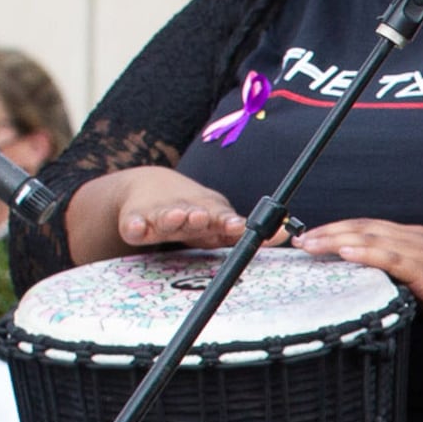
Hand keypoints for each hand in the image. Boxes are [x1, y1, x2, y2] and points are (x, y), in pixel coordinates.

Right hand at [94, 164, 239, 251]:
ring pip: (165, 218)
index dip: (229, 222)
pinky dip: (134, 226)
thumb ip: (249, 232)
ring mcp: (160, 218)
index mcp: (209, 215)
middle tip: (202, 217)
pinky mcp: (135, 223)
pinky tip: (136, 227)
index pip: (221, 218)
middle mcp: (186, 214)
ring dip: (171, 217)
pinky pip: (133, 226)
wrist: (151, 187)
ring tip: (176, 216)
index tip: (237, 225)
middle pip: (193, 216)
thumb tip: (289, 235)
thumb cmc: (197, 212)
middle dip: (199, 217)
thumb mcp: (222, 221)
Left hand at [296, 219, 422, 349]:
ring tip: (309, 244)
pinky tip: (345, 253)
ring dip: (336, 239)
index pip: (368, 228)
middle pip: (363, 227)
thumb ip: (401, 278)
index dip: (338, 230)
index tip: (311, 238)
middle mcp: (417, 239)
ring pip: (372, 238)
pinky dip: (365, 253)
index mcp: (416, 240)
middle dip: (327, 231)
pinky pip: (392, 258)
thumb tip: (374, 284)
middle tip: (298, 239)